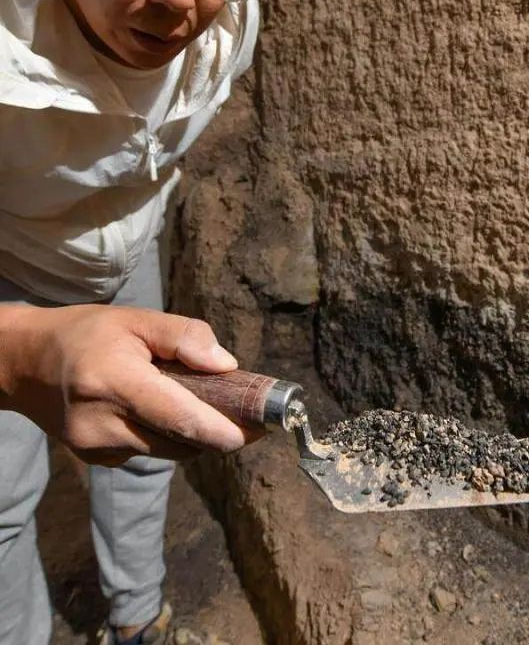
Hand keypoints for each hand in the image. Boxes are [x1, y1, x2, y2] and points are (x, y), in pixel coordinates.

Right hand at [0, 304, 259, 465]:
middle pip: (178, 441)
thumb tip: (227, 366)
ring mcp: (94, 447)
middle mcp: (101, 422)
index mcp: (113, 381)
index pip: (178, 418)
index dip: (220, 431)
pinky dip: (162, 436)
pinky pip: (145, 452)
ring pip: (166, 450)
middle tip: (242, 414)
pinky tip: (156, 411)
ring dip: (189, 434)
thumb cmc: (86, 333)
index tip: (254, 431)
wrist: (24, 362)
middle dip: (214, 431)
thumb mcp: (136, 319)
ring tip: (199, 404)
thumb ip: (184, 337)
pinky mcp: (93, 459)